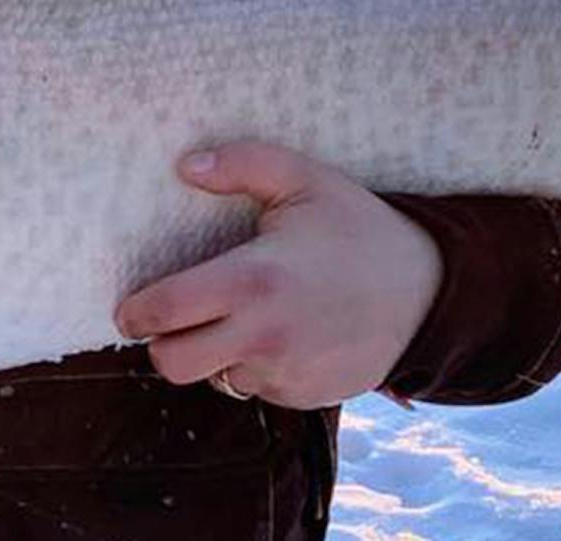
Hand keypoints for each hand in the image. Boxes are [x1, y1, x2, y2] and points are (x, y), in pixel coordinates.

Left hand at [114, 140, 441, 409]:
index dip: (136, 312)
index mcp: (252, 280)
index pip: (164, 313)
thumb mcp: (305, 179)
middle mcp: (262, 335)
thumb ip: (243, 164)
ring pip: (215, 379)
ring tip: (241, 320)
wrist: (428, 290)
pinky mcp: (304, 397)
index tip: (132, 307)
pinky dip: (255, 368)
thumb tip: (186, 166)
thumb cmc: (359, 229)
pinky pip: (256, 389)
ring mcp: (284, 372)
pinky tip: (279, 336)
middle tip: (171, 322)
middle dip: (163, 345)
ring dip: (214, 356)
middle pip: (173, 364)